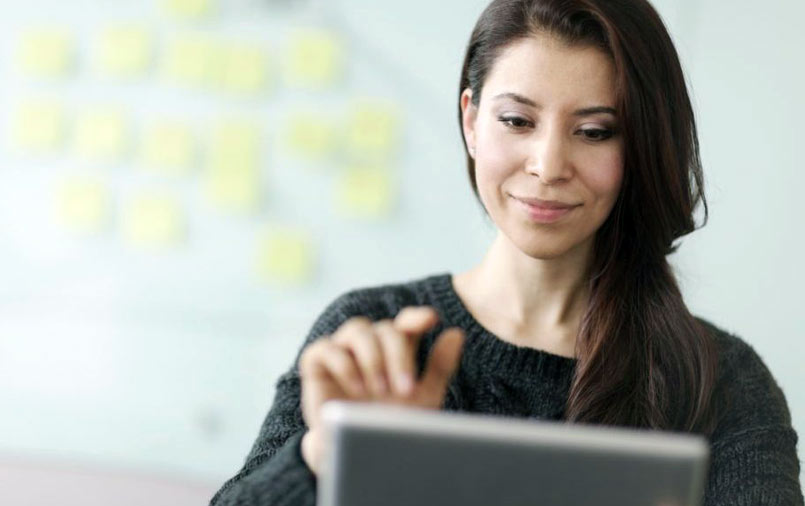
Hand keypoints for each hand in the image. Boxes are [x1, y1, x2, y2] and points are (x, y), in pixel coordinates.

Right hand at [298, 306, 464, 473]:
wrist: (360, 457)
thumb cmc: (392, 426)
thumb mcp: (424, 398)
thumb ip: (440, 366)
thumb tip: (457, 333)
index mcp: (395, 351)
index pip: (405, 323)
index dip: (416, 317)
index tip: (431, 320)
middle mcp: (369, 347)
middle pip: (384, 328)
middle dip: (398, 356)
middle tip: (405, 389)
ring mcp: (342, 353)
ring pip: (356, 329)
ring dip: (372, 357)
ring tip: (380, 390)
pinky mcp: (316, 366)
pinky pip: (325, 348)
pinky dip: (343, 364)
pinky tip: (357, 388)